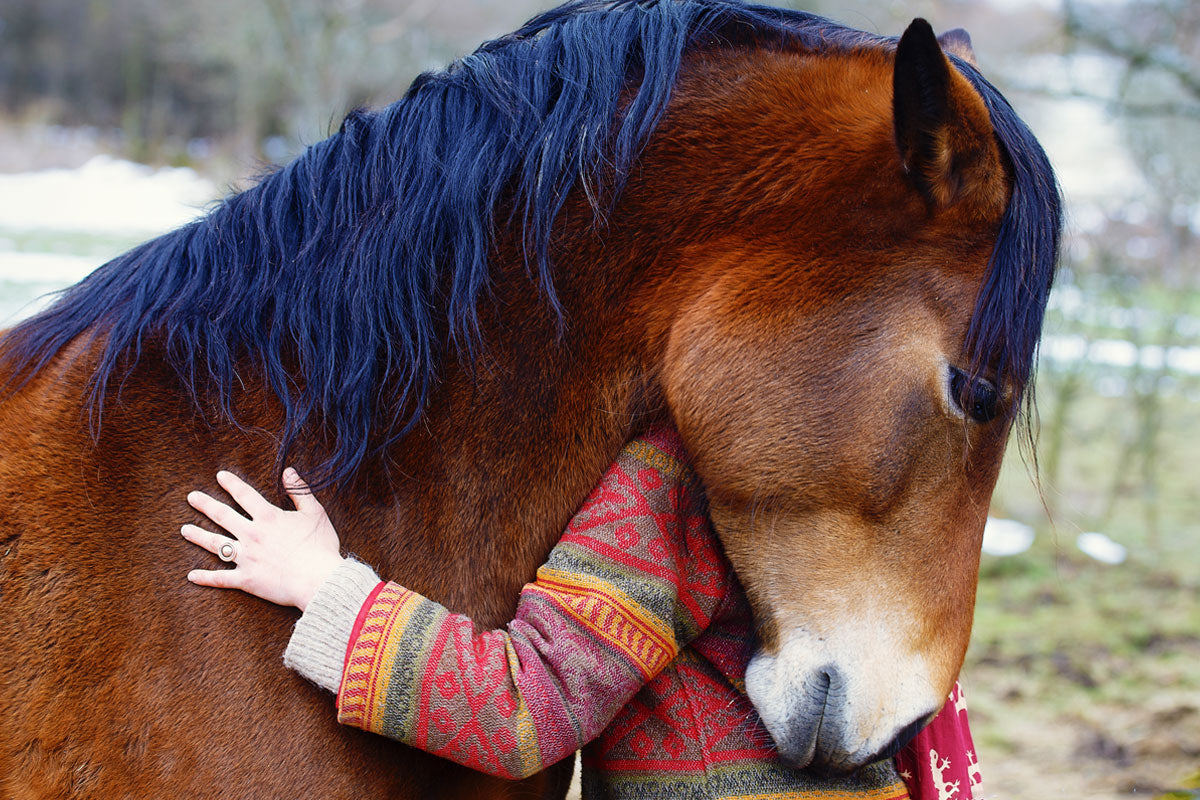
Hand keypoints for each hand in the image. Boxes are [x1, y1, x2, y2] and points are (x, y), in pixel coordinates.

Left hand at [182, 468, 344, 610]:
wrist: (319, 580)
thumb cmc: (320, 547)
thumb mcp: (315, 514)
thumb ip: (300, 491)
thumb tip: (289, 471)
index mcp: (268, 518)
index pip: (245, 496)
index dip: (232, 484)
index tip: (220, 476)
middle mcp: (252, 535)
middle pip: (222, 516)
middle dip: (205, 505)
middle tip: (191, 497)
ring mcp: (246, 558)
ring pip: (215, 544)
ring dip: (198, 536)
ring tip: (184, 530)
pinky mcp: (246, 579)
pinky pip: (221, 578)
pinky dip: (205, 578)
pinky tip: (191, 575)